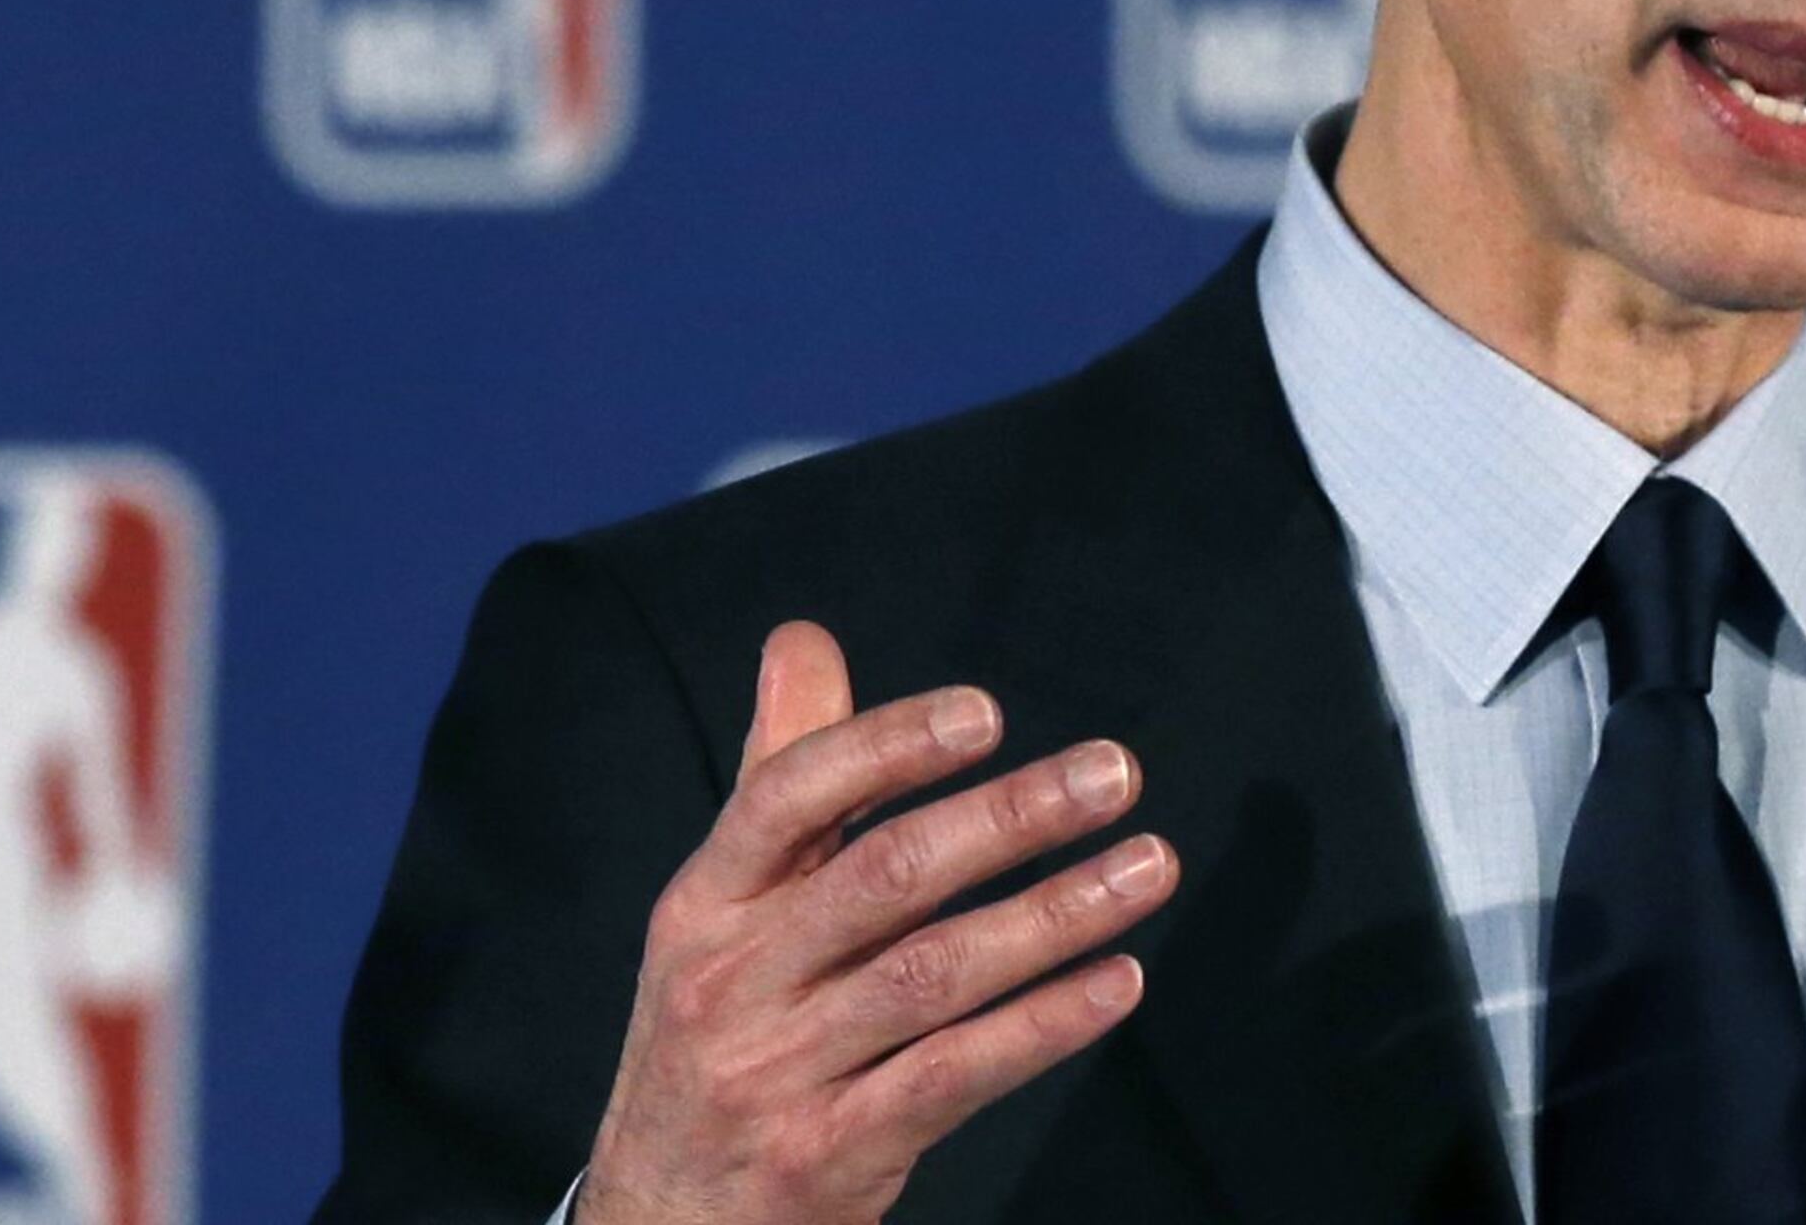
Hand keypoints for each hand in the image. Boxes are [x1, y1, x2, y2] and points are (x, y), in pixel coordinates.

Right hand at [576, 622, 1177, 1224]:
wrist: (656, 1221)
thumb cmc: (718, 1032)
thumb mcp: (720, 909)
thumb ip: (780, 773)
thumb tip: (803, 638)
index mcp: (706, 903)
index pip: (787, 798)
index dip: (887, 746)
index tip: (988, 710)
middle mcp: (732, 981)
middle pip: (883, 878)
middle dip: (1007, 816)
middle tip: (1114, 771)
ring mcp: (777, 1074)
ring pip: (933, 975)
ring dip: (1054, 914)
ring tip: (1150, 865)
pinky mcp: (828, 1156)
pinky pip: (952, 1077)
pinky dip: (1041, 1028)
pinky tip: (1117, 983)